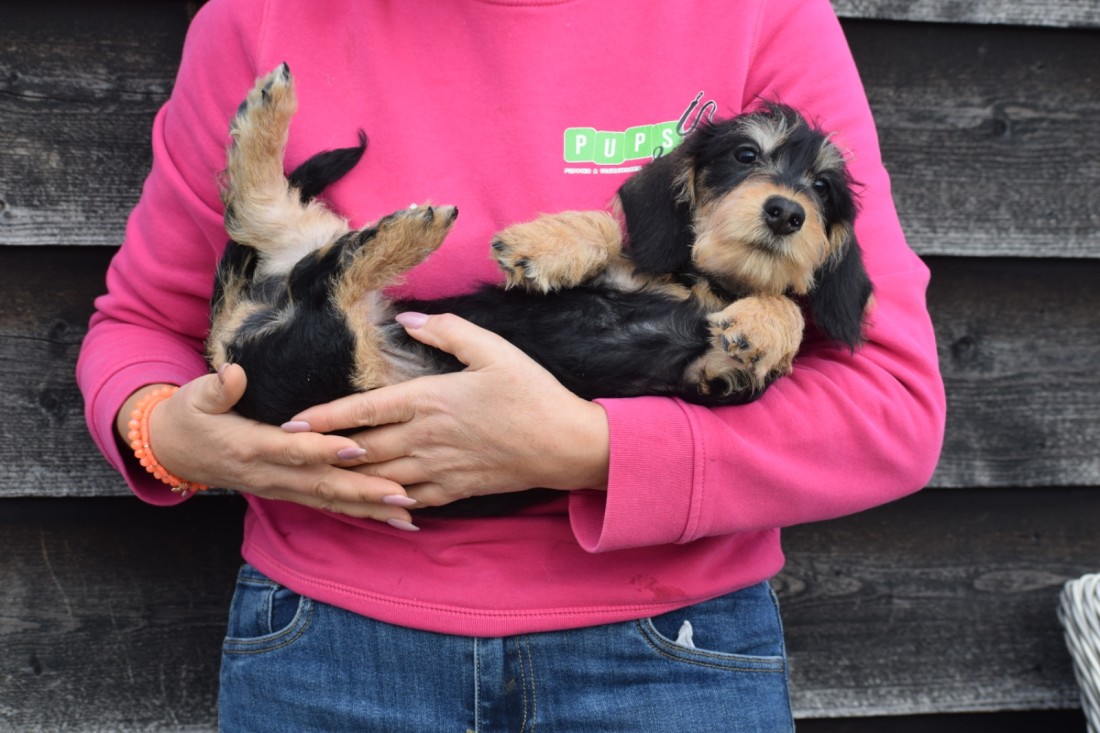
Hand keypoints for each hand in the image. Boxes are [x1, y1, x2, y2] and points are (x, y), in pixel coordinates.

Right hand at [116, 365, 418, 526]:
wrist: (172, 451)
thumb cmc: (189, 416)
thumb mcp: (195, 396)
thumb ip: (217, 388)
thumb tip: (234, 374)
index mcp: (250, 447)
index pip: (293, 450)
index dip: (323, 450)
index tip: (356, 448)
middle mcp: (269, 474)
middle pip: (322, 483)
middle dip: (363, 490)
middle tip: (401, 493)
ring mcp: (281, 487)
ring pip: (330, 500)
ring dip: (369, 507)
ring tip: (408, 512)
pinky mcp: (289, 492)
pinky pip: (328, 505)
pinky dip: (360, 512)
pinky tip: (392, 517)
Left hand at [291, 312, 609, 509]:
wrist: (566, 445)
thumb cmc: (531, 393)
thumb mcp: (493, 350)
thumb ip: (447, 332)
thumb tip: (408, 319)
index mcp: (429, 399)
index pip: (363, 410)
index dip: (323, 417)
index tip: (290, 423)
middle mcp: (425, 438)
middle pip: (360, 449)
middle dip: (322, 454)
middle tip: (289, 456)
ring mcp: (437, 469)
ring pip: (377, 480)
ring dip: (345, 480)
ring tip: (316, 480)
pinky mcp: (454, 491)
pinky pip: (407, 501)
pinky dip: (382, 503)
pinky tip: (368, 503)